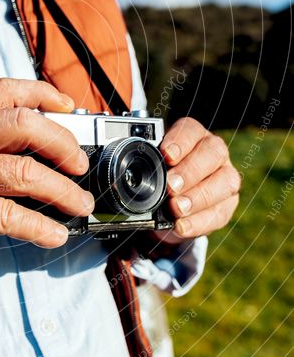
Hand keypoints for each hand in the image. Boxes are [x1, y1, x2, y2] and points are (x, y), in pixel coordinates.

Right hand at [0, 79, 92, 293]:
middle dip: (63, 143)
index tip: (70, 106)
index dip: (43, 92)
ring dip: (63, 191)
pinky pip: (9, 215)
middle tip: (81, 166)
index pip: (3, 89)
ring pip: (24, 172)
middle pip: (23, 123)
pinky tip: (56, 235)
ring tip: (80, 205)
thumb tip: (41, 148)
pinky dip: (41, 227)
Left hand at [154, 117, 240, 244]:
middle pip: (213, 152)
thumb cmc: (159, 177)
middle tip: (170, 187)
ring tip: (176, 209)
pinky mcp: (228, 204)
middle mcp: (214, 152)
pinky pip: (220, 213)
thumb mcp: (150, 167)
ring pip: (225, 182)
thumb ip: (144, 164)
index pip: (191, 130)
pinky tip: (181, 226)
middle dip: (190, 171)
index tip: (166, 155)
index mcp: (193, 136)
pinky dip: (199, 222)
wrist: (166, 207)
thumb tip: (127, 171)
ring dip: (198, 197)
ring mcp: (225, 177)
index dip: (180, 141)